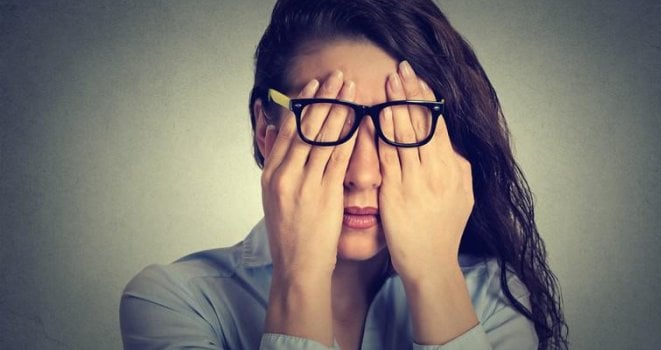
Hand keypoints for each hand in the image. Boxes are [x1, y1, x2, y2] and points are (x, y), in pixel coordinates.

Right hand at [261, 70, 357, 278]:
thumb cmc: (291, 237)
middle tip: (337, 76)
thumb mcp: (276, 199)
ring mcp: (303, 184)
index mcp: (271, 175)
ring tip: (350, 89)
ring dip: (339, 109)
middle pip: (305, 127)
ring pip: (322, 137)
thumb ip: (281, 168)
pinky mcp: (324, 195)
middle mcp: (284, 175)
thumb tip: (284, 139)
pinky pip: (338, 158)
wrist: (296, 268)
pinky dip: (350, 135)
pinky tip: (360, 120)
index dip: (302, 105)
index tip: (314, 85)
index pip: (287, 130)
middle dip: (323, 98)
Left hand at [378, 61, 474, 282]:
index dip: (427, 99)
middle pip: (422, 123)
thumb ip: (456, 165)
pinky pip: (387, 158)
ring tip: (387, 84)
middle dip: (409, 94)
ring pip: (405, 135)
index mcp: (453, 169)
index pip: (438, 124)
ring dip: (395, 106)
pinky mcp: (396, 194)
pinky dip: (381, 135)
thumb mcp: (462, 194)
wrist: (431, 263)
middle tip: (399, 70)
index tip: (417, 78)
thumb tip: (448, 140)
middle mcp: (437, 172)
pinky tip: (375, 116)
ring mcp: (416, 182)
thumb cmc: (445, 229)